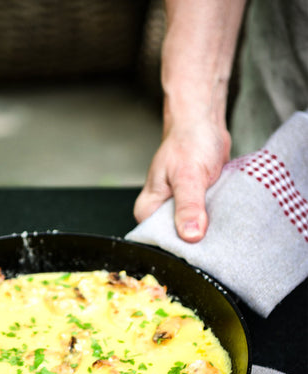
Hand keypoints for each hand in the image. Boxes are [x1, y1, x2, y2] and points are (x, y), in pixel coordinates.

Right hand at [134, 118, 230, 241]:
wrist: (205, 125)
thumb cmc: (189, 142)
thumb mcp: (188, 175)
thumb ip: (188, 207)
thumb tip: (190, 235)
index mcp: (149, 209)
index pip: (158, 242)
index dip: (177, 248)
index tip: (197, 247)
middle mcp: (161, 213)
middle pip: (177, 241)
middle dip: (197, 241)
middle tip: (214, 235)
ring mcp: (179, 211)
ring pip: (194, 233)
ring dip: (209, 231)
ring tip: (221, 225)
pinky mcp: (196, 208)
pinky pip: (206, 223)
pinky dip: (216, 221)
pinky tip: (224, 217)